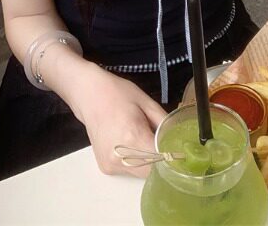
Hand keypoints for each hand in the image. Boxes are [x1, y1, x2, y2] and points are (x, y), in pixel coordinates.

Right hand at [69, 64, 167, 178]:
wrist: (89, 94)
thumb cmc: (118, 93)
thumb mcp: (147, 102)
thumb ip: (165, 124)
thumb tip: (178, 140)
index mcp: (132, 137)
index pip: (162, 160)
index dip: (173, 156)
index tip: (178, 148)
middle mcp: (120, 156)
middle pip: (152, 171)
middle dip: (161, 159)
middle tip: (160, 140)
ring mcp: (110, 164)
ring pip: (141, 173)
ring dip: (148, 161)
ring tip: (140, 137)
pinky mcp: (105, 167)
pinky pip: (129, 170)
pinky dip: (134, 160)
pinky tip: (128, 141)